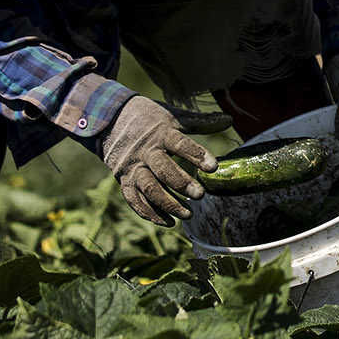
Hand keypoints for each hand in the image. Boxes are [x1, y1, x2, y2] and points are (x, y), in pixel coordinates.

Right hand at [97, 95, 217, 225]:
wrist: (110, 121)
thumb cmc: (149, 118)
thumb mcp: (173, 116)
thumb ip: (200, 122)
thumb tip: (229, 120)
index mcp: (161, 134)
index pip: (180, 145)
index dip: (197, 155)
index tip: (214, 167)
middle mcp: (145, 152)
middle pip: (163, 170)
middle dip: (181, 184)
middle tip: (201, 195)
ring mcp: (133, 168)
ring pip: (148, 189)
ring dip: (168, 204)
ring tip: (189, 214)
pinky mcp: (124, 181)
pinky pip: (134, 200)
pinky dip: (150, 213)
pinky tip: (168, 222)